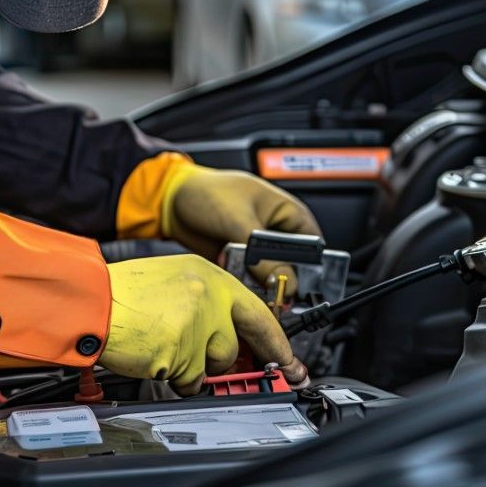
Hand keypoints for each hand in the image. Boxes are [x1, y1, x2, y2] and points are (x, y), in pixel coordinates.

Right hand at [98, 254, 308, 394]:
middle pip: (240, 342)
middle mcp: (208, 296)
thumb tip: (224, 333)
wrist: (87, 302)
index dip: (274, 339)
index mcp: (206, 275)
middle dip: (249, 361)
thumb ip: (202, 304)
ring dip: (193, 367)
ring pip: (213, 365)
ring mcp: (197, 325)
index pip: (255, 310)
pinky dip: (172, 376)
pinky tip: (152, 356)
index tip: (287, 357)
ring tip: (162, 347)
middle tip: (276, 373)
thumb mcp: (169, 282)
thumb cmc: (117, 295)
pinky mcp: (182, 352)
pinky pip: (188, 380)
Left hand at [164, 164, 320, 285]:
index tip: (293, 287)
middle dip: (281, 283)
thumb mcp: (238, 221)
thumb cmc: (208, 193)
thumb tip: (284, 281)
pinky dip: (244, 285)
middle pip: (294, 269)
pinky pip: (251, 282)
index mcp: (290, 214)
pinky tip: (234, 282)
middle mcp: (278, 233)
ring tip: (246, 284)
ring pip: (271, 279)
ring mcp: (259, 250)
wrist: (172, 201)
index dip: (308, 272)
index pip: (313, 250)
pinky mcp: (241, 262)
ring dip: (260, 286)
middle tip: (270, 294)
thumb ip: (262, 253)